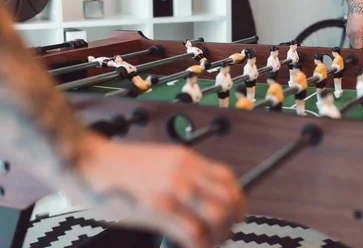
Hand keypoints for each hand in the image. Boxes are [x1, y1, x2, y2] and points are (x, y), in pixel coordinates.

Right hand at [74, 134, 244, 247]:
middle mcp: (185, 172)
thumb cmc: (118, 165)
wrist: (89, 163)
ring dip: (218, 235)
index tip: (236, 213)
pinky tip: (192, 247)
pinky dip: (199, 245)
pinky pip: (194, 233)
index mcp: (186, 159)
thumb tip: (199, 195)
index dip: (238, 199)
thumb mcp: (159, 160)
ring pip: (217, 217)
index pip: (228, 178)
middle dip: (232, 221)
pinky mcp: (158, 210)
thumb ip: (181, 174)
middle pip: (229, 199)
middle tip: (223, 233)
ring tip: (208, 243)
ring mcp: (173, 191)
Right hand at [344, 0, 362, 48]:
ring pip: (353, 44)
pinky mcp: (348, 30)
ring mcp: (348, 32)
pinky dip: (357, 41)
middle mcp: (351, 33)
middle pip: (356, 47)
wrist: (357, 2)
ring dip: (360, 45)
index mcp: (357, 32)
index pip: (360, 48)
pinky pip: (352, 39)